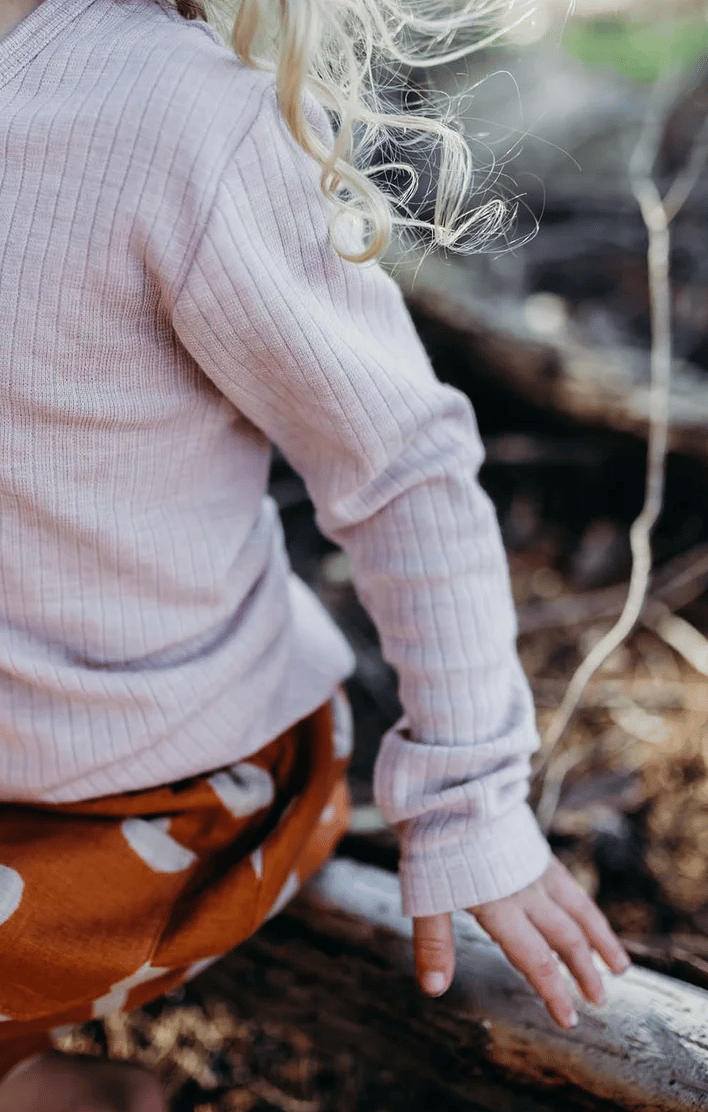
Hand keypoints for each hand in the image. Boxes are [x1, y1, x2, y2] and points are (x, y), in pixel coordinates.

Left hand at [412, 854, 630, 1028]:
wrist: (452, 788)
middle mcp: (526, 891)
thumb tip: (434, 988)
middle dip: (584, 973)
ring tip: (619, 967)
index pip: (534, 958)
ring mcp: (537, 869)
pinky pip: (571, 887)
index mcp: (500, 906)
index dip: (553, 991)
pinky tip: (589, 917)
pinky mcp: (538, 851)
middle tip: (599, 1003)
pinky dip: (587, 909)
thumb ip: (433, 942)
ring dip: (600, 942)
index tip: (568, 1019)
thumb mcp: (425, 895)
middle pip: (565, 938)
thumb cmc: (433, 843)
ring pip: (579, 911)